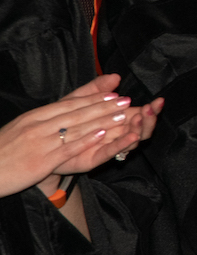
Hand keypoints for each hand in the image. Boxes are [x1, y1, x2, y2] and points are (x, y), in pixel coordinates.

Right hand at [0, 74, 148, 196]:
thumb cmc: (0, 152)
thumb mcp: (18, 129)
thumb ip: (40, 119)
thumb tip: (60, 112)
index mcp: (33, 117)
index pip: (68, 104)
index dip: (92, 99)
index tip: (112, 94)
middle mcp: (37, 126)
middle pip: (77, 113)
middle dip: (104, 106)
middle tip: (125, 100)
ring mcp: (40, 143)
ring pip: (77, 128)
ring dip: (102, 120)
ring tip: (122, 114)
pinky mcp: (41, 161)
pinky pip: (68, 148)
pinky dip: (87, 140)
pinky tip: (103, 134)